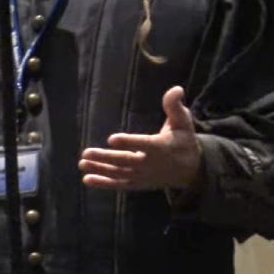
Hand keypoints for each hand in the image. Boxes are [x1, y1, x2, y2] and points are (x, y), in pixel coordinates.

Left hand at [79, 86, 201, 190]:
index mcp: (161, 147)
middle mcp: (150, 164)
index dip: (128, 142)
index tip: (112, 139)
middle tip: (86, 152)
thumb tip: (176, 89)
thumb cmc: (184, 140)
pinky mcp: (138, 183)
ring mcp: (143, 176)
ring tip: (82, 163)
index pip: (143, 144)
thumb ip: (175, 106)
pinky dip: (104, 183)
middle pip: (125, 161)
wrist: (191, 171)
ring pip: (119, 173)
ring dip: (100, 169)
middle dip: (106, 157)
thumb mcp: (183, 122)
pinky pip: (119, 184)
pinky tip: (87, 179)